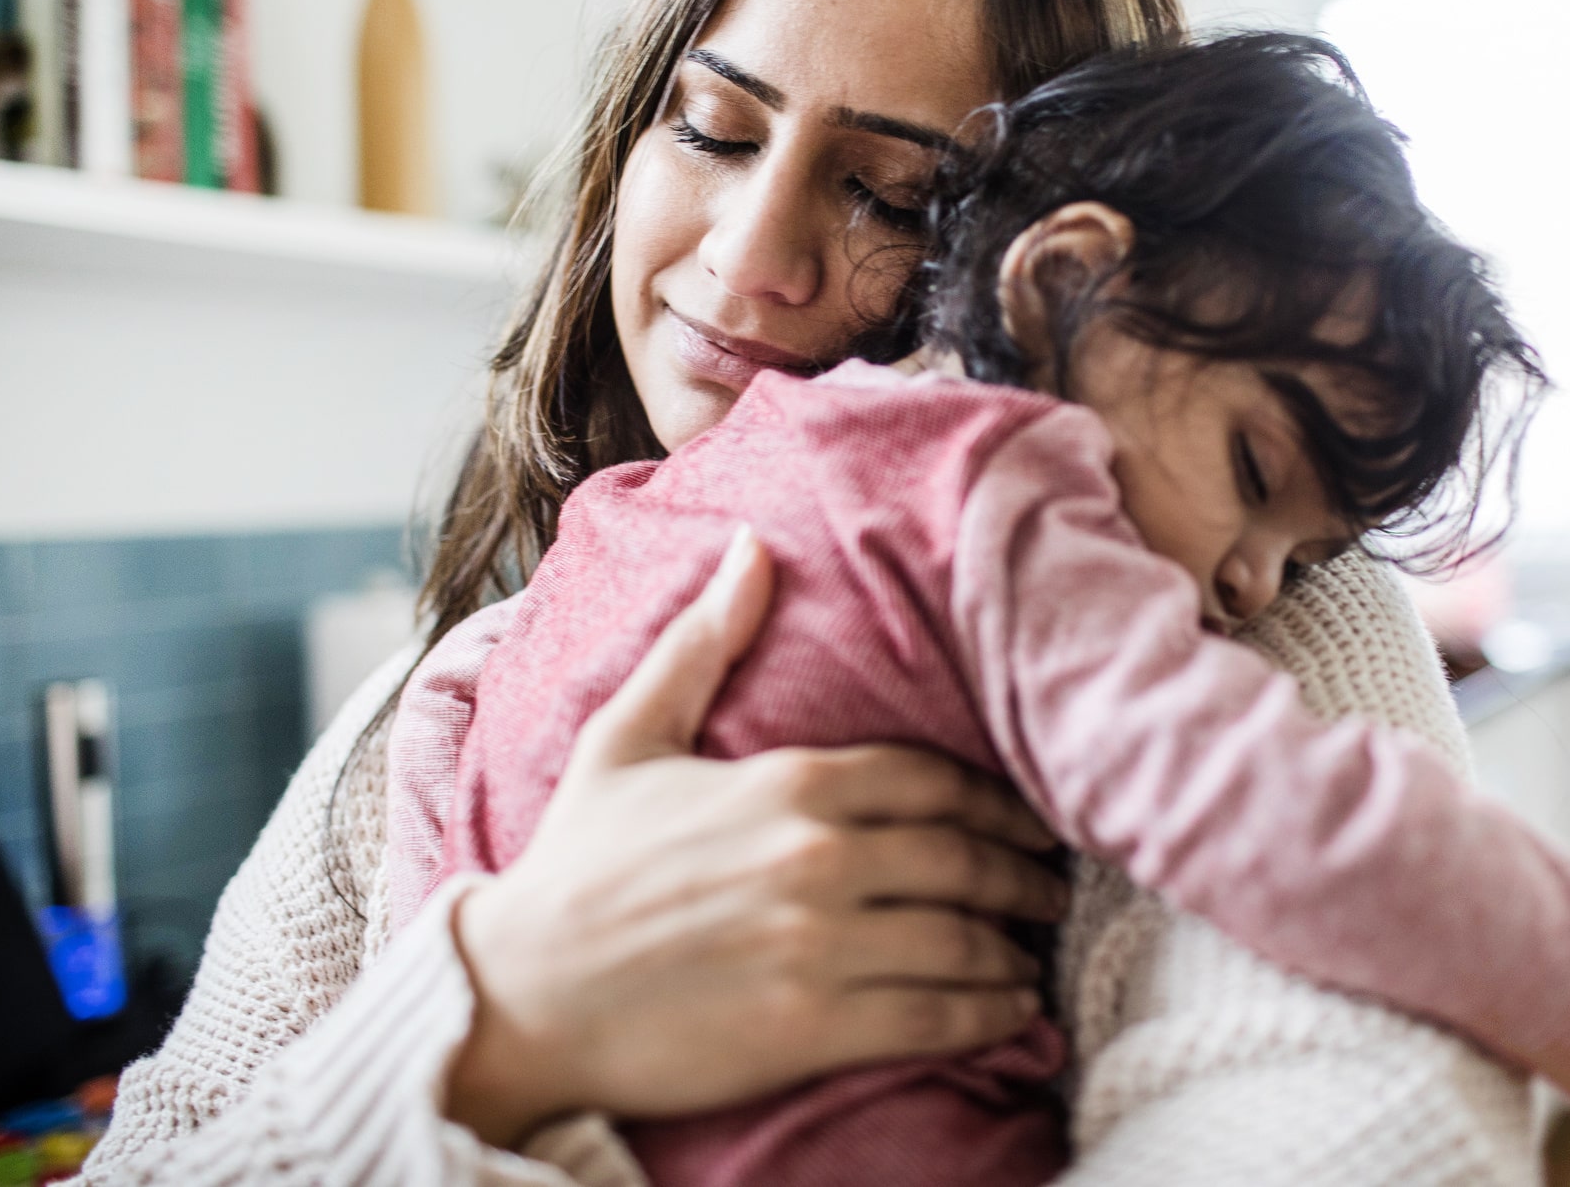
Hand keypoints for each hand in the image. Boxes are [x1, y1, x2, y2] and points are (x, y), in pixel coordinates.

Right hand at [445, 527, 1066, 1146]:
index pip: (935, 780)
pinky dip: (989, 1014)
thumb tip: (752, 545)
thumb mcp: (628, 735)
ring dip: (1015, 949)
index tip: (1029, 818)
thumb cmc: (575, 864)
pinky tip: (1009, 1013)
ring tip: (1032, 955)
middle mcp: (818, 855)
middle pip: (965, 856)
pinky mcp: (814, 1025)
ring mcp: (820, 942)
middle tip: (1052, 886)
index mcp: (790, 780)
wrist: (518, 995)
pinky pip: (936, 1015)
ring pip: (964, 938)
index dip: (996, 802)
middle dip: (1024, 873)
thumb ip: (703, 642)